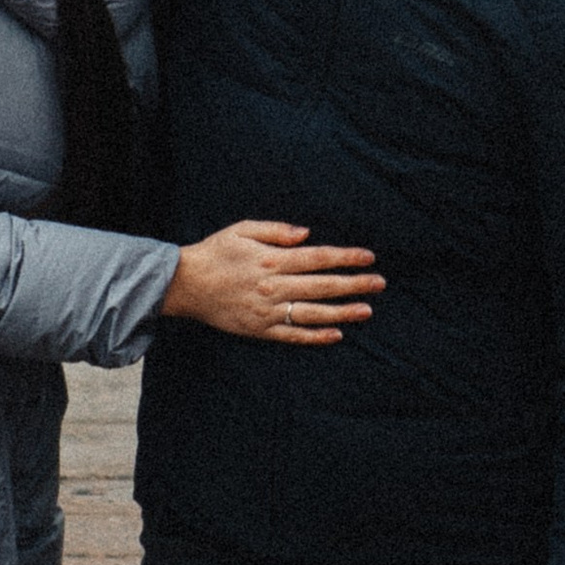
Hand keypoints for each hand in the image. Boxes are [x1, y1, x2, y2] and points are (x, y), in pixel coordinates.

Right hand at [161, 220, 383, 342]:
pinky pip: (293, 335)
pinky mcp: (260, 329)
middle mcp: (274, 286)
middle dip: (354, 284)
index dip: (346, 258)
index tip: (368, 257)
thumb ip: (277, 230)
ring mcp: (268, 311)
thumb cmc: (215, 252)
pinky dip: (315, 336)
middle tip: (380, 283)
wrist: (185, 284)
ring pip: (313, 313)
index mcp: (272, 259)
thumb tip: (307, 234)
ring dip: (342, 312)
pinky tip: (336, 334)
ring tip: (367, 310)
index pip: (318, 258)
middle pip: (322, 285)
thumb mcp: (242, 229)